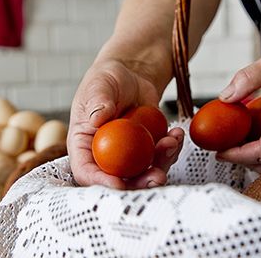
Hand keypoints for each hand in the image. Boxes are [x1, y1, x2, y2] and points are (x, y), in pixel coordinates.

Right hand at [67, 59, 182, 188]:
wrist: (131, 75)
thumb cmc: (106, 79)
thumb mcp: (98, 86)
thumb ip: (97, 102)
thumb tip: (97, 119)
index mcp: (84, 145)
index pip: (86, 172)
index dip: (101, 182)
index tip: (119, 183)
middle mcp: (105, 155)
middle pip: (119, 181)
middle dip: (140, 183)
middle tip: (157, 176)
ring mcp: (128, 155)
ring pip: (144, 172)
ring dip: (162, 164)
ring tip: (171, 141)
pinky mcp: (148, 149)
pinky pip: (161, 157)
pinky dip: (172, 149)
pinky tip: (176, 133)